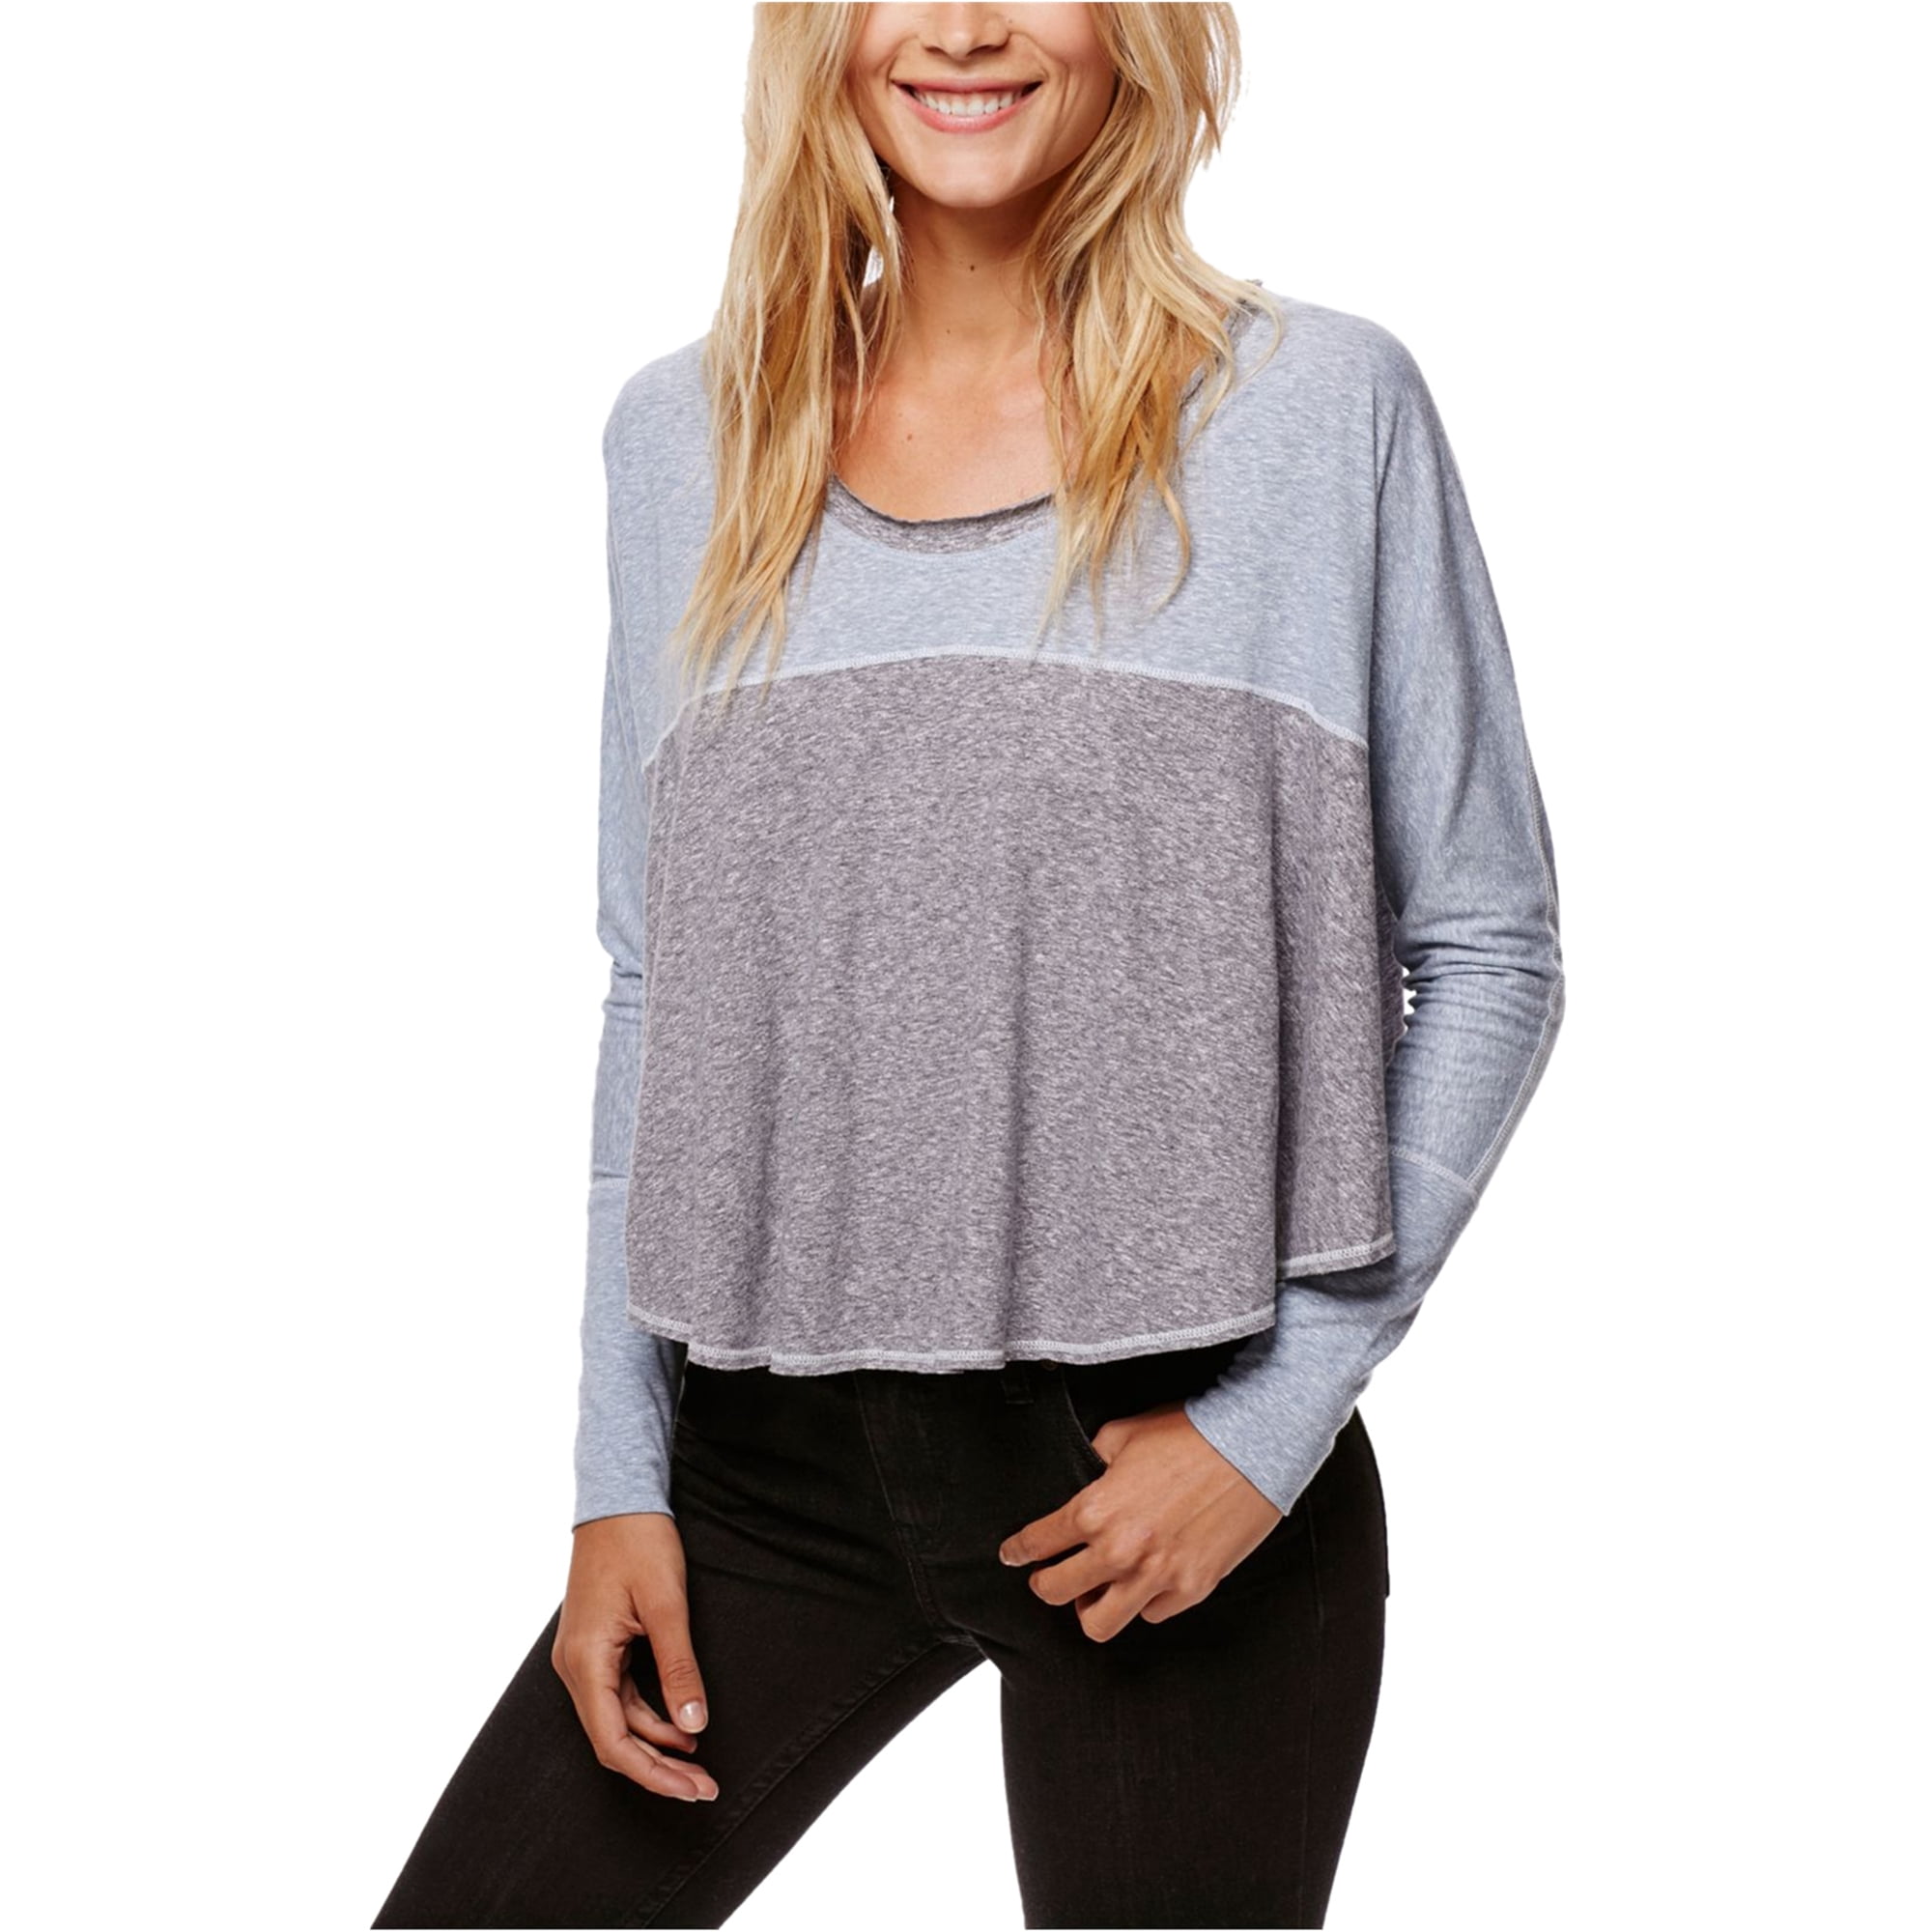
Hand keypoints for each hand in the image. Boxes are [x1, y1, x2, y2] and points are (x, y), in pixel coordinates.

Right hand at [552, 1512, 719, 1800]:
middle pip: (612, 1738)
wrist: (618, 1498)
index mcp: (584, 1660)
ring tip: (699, 1759)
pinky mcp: (595, 1646)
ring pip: (616, 1720)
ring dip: (655, 1743)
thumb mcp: (666, 1605)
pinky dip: (648, 1715)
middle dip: (658, 1767)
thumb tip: (693, 1725)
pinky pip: (618, 1695)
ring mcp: (582, 1656)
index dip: (654, 1774)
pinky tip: (679, 1723)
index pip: (613, 1742)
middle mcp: (574, 1665)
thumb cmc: (639, 1542)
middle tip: (703, 1785)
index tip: (693, 1788)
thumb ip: (679, 1667)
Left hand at [997, 1400, 1284, 1640]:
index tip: (1012, 1555)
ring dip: (1090, 1606)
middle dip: (1044, 1583)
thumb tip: (1079, 1478)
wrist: (1251, 1444)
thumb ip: (1091, 1461)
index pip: (1038, 1543)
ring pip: (1098, 1623)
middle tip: (1048, 1576)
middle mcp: (1120, 1551)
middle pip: (1055, 1593)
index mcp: (1096, 1510)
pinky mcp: (1192, 1588)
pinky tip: (1145, 1580)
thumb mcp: (1122, 1434)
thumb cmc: (1188, 1433)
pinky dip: (1143, 1600)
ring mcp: (1157, 1576)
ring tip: (1095, 1590)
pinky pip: (1151, 1613)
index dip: (1018, 1551)